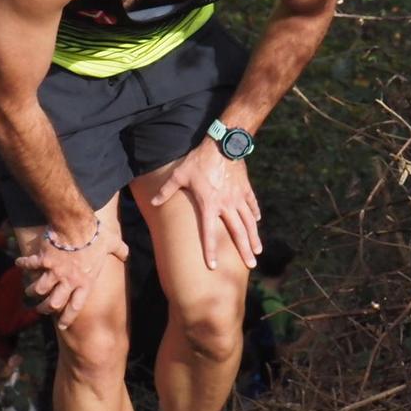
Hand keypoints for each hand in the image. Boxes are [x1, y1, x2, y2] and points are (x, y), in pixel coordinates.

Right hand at [15, 215, 128, 329]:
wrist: (76, 224)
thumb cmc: (96, 235)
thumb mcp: (112, 243)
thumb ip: (120, 250)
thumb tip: (127, 253)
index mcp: (85, 281)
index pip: (75, 306)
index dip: (68, 318)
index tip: (62, 326)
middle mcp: (68, 280)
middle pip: (54, 303)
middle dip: (46, 308)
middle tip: (42, 309)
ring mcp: (54, 271)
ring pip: (39, 289)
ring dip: (33, 291)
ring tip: (29, 292)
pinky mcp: (43, 260)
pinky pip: (30, 265)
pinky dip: (23, 265)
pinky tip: (19, 264)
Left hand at [149, 140, 261, 270]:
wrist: (222, 144)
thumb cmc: (199, 160)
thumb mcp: (180, 175)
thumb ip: (166, 190)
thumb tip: (152, 202)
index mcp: (209, 205)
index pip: (209, 233)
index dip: (210, 250)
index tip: (212, 266)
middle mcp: (226, 205)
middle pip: (237, 232)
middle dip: (244, 250)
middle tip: (251, 264)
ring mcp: (238, 197)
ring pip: (249, 221)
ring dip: (254, 236)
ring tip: (258, 250)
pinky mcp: (245, 188)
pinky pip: (252, 204)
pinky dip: (255, 213)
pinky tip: (257, 222)